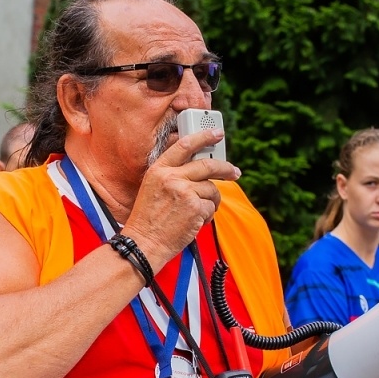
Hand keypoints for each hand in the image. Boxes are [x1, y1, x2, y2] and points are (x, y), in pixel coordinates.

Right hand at [123, 133, 239, 268]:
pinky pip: (211, 207)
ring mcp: (185, 192)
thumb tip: (200, 169)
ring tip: (197, 212)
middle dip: (225, 168)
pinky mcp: (195, 208)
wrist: (144, 243)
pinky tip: (193, 222)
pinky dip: (207, 216)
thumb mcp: (153, 188)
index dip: (204, 136)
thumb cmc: (148, 220)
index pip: (185, 145)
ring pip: (212, 190)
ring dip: (210, 201)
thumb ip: (173, 175)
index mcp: (159, 170)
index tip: (217, 134)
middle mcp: (172, 177)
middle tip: (234, 172)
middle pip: (207, 165)